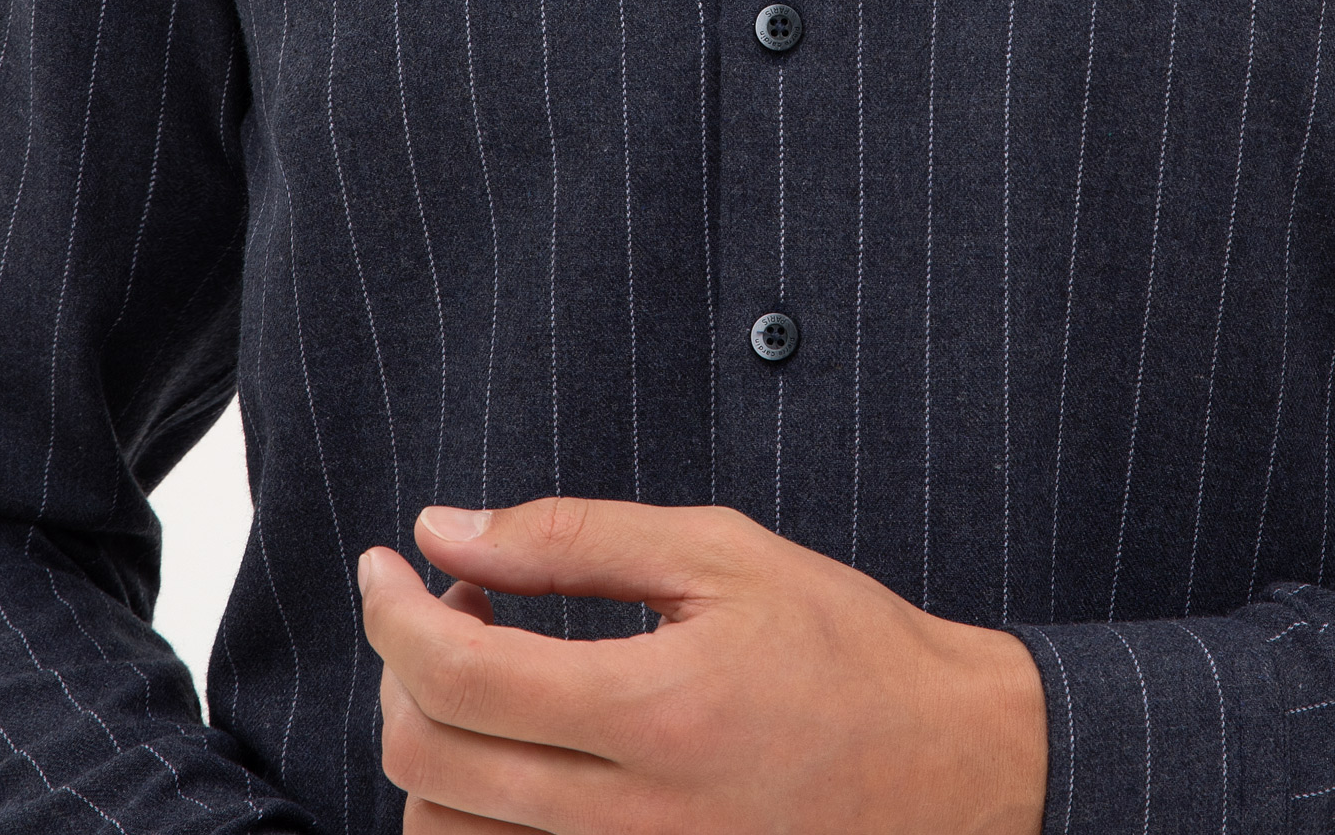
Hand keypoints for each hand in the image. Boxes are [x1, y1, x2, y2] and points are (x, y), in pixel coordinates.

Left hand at [359, 494, 1048, 834]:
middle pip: (428, 759)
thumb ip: (574, 538)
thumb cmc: (844, 649)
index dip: (391, 609)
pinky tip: (520, 742)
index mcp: (654, 713)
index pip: (458, 673)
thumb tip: (444, 529)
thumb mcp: (721, 554)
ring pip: (443, 833)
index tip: (384, 561)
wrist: (949, 771)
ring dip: (434, 740)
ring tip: (493, 667)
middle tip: (458, 600)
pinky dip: (473, 808)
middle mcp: (629, 821)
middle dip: (405, 666)